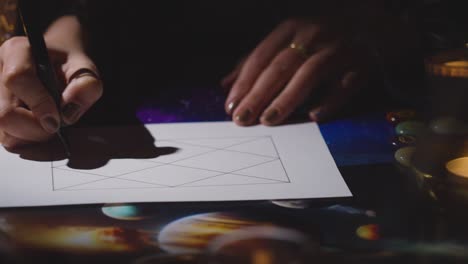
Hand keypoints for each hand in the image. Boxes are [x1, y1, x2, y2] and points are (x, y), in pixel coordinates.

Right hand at [0, 17, 101, 147]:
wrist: (57, 64)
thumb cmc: (69, 65)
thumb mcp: (85, 69)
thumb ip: (86, 85)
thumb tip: (69, 112)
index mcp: (17, 51)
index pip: (17, 78)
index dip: (39, 103)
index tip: (57, 120)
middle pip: (4, 113)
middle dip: (35, 129)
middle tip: (56, 126)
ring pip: (2, 131)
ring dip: (31, 138)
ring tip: (49, 126)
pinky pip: (6, 138)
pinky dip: (26, 142)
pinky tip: (41, 132)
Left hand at [222, 18, 369, 125]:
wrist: (373, 25)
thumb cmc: (322, 37)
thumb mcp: (287, 38)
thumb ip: (257, 59)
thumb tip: (226, 83)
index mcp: (291, 28)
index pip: (260, 58)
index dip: (244, 83)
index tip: (230, 107)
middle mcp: (312, 35)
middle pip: (280, 67)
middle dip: (258, 95)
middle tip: (241, 119)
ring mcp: (338, 49)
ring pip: (308, 74)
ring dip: (287, 98)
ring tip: (268, 120)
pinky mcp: (362, 64)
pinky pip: (345, 85)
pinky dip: (330, 100)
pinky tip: (314, 116)